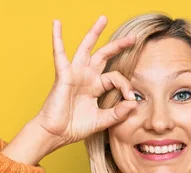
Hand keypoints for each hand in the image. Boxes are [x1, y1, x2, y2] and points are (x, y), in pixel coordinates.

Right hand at [34, 16, 137, 148]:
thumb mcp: (102, 120)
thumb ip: (118, 113)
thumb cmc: (75, 127)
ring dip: (94, 33)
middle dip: (118, 46)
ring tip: (103, 19)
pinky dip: (57, 38)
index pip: (115, 78)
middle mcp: (86, 77)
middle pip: (104, 56)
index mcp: (95, 87)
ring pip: (86, 48)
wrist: (56, 134)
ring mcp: (75, 74)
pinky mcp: (64, 74)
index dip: (126, 86)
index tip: (131, 99)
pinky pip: (60, 53)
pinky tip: (57, 23)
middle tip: (133, 38)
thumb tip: (134, 103)